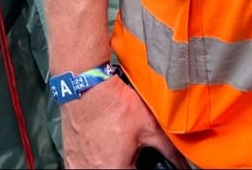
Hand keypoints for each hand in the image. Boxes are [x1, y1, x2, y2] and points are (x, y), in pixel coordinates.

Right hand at [60, 78, 184, 169]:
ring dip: (112, 163)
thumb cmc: (114, 106)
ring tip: (118, 149)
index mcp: (113, 168)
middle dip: (128, 164)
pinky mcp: (69, 157)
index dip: (144, 167)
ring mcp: (77, 165)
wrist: (88, 90)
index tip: (142, 160)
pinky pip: (84, 166)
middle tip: (133, 153)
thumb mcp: (149, 127)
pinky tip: (104, 148)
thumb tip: (181, 160)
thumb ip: (168, 148)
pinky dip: (96, 161)